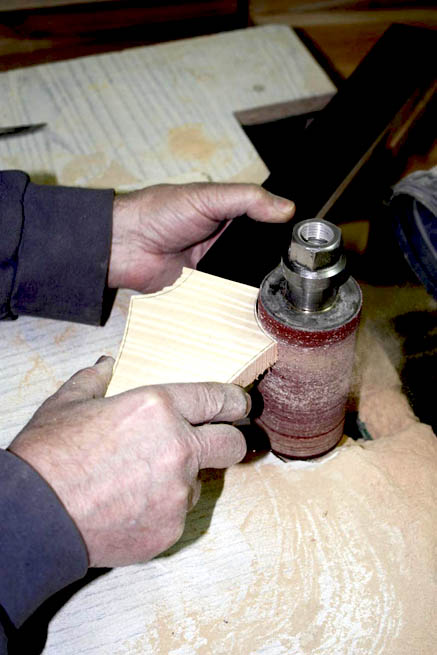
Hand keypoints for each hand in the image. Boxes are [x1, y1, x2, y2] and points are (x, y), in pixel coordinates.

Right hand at [8, 357, 249, 567]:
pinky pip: (179, 513)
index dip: (235, 401)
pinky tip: (132, 504)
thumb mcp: (68, 403)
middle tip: (214, 441)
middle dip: (228, 439)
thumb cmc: (50, 456)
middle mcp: (179, 447)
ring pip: (200, 482)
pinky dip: (163, 508)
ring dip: (183, 478)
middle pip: (232, 443)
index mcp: (159, 408)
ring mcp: (178, 492)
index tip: (240, 405)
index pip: (218, 398)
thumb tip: (105, 365)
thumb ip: (94, 379)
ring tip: (141, 480)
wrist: (36, 516)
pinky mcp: (170, 528)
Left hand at [108, 182, 294, 291]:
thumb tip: (286, 208)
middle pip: (257, 255)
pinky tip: (249, 302)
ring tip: (276, 288)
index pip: (263, 223)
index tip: (303, 242)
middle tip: (294, 270)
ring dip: (253, 282)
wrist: (125, 245)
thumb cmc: (159, 212)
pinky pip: (225, 297)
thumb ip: (247, 199)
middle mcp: (223, 241)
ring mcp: (213, 267)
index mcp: (226, 214)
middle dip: (269, 261)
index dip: (280, 231)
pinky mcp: (202, 290)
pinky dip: (234, 299)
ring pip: (244, 278)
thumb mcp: (207, 197)